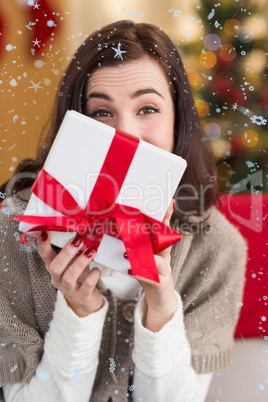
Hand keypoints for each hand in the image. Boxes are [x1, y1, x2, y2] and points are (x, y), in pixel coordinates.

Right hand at [37, 233, 103, 316]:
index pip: (45, 256)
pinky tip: (97, 270)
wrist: (87, 300)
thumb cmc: (79, 276)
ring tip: (92, 251)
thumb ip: (73, 249)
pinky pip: (86, 286)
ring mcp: (69, 290)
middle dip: (66, 252)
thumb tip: (79, 228)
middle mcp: (58, 279)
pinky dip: (93, 275)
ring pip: (69, 277)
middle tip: (79, 240)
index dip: (43, 245)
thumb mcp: (73, 261)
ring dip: (80, 262)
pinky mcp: (81, 297)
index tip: (46, 232)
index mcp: (54, 267)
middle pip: (54, 267)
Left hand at [130, 200, 177, 331]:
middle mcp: (165, 256)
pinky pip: (151, 278)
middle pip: (166, 239)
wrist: (160, 299)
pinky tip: (130, 269)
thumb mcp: (142, 257)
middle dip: (163, 227)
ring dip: (146, 254)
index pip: (164, 229)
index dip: (166, 216)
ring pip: (159, 259)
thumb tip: (116, 229)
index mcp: (160, 248)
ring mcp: (166, 270)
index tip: (169, 202)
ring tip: (129, 250)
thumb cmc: (149, 274)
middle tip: (155, 216)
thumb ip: (134, 245)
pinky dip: (140, 274)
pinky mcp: (162, 283)